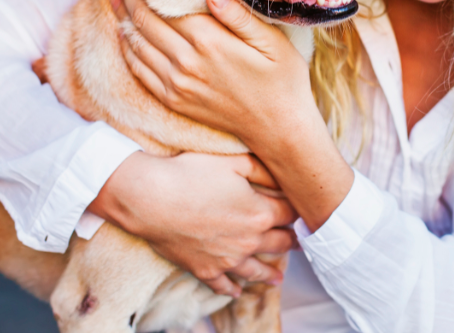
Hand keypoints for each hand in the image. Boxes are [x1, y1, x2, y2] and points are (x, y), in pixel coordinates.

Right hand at [89, 151, 296, 297]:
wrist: (151, 199)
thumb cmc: (191, 175)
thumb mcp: (233, 162)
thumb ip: (262, 169)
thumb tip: (282, 175)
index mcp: (260, 213)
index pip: (290, 213)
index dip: (298, 210)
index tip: (302, 210)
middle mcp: (250, 241)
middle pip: (279, 243)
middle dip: (291, 241)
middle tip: (298, 243)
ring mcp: (227, 260)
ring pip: (256, 270)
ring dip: (270, 273)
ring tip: (278, 278)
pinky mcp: (205, 270)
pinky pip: (223, 285)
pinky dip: (232, 289)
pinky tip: (237, 291)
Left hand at [110, 0, 316, 149]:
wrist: (278, 129)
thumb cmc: (282, 81)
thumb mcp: (273, 42)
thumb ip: (239, 16)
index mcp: (211, 43)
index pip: (165, 7)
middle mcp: (187, 63)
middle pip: (145, 22)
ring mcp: (177, 85)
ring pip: (137, 45)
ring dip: (122, 19)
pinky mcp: (174, 100)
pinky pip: (140, 72)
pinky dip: (128, 50)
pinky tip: (125, 36)